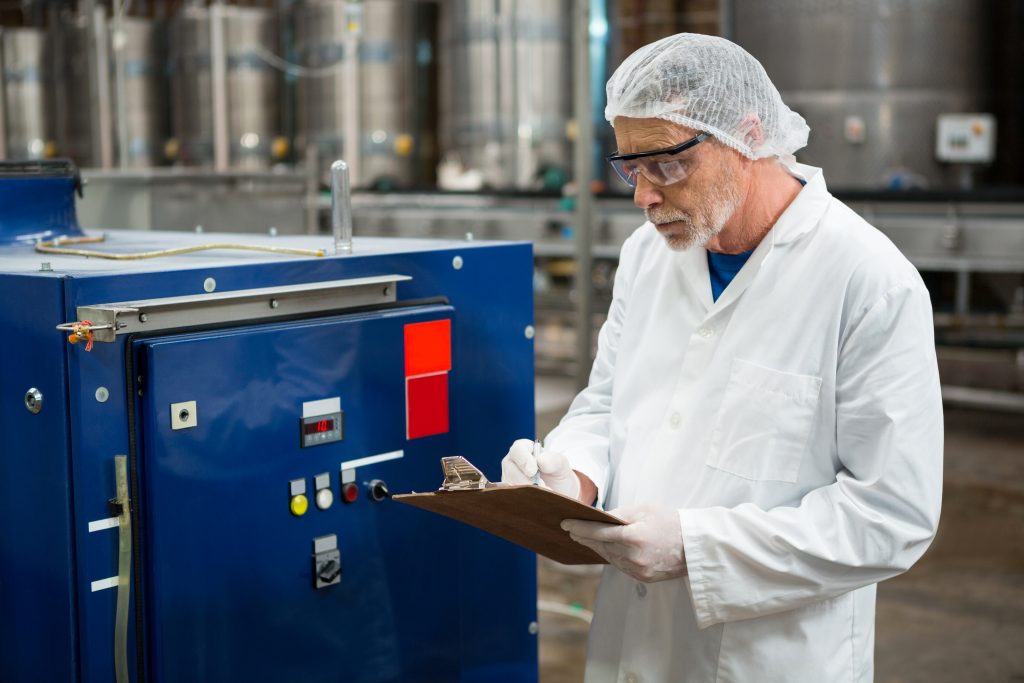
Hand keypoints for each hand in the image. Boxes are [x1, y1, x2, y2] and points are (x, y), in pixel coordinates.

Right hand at [500, 438, 580, 499]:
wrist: (560, 494)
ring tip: (544, 497)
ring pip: (510, 486)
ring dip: (526, 493)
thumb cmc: (558, 474)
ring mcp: (508, 480)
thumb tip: (541, 461)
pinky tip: (536, 505)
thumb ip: (554, 460)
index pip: (518, 450)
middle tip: (543, 488)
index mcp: (523, 450)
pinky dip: (524, 502)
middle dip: (526, 481)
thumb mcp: (561, 465)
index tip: (533, 471)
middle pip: (511, 470)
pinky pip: (511, 499)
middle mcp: (512, 464)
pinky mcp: (509, 496)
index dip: (524, 460)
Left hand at [561, 505, 686, 581]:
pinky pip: (620, 566)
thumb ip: (620, 514)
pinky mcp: (643, 578)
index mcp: (635, 537)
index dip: (580, 528)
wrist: (696, 546)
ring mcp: (638, 570)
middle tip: (571, 530)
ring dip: (596, 548)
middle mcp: (634, 556)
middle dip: (585, 538)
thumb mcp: (646, 510)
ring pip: (609, 557)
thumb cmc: (671, 522)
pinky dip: (611, 556)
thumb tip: (600, 518)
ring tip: (585, 538)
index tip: (565, 524)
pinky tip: (605, 549)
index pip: (599, 532)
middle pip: (601, 547)